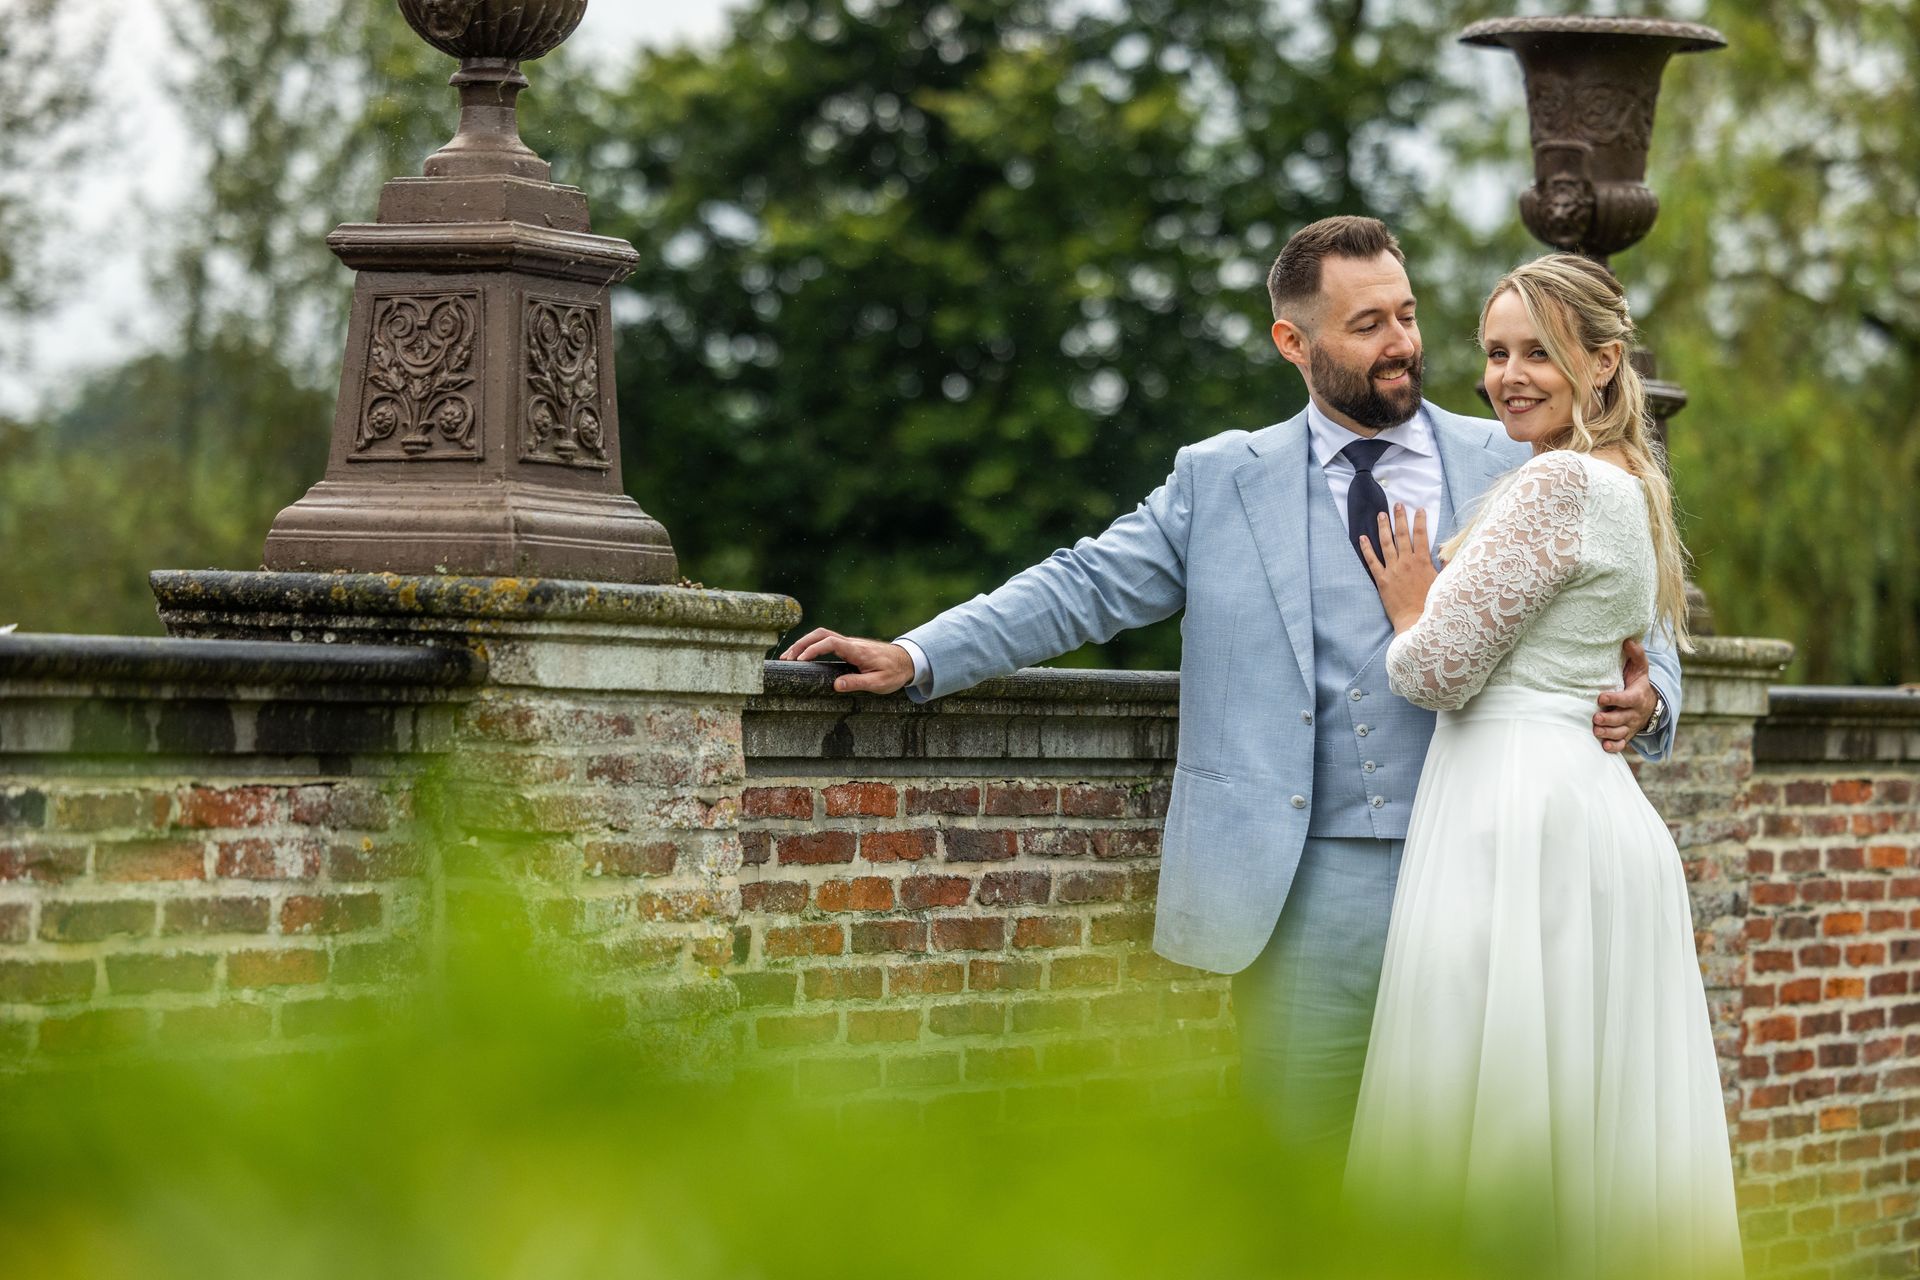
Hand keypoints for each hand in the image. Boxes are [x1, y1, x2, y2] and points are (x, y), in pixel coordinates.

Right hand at [779, 628, 915, 694]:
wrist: (907, 660)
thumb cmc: (894, 673)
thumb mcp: (879, 683)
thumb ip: (857, 682)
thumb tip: (835, 685)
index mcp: (857, 650)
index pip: (830, 643)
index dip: (813, 650)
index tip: (800, 662)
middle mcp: (851, 643)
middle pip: (820, 634)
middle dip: (801, 644)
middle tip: (785, 658)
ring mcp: (849, 643)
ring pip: (822, 635)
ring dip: (804, 644)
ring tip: (789, 658)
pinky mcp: (848, 646)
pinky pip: (826, 641)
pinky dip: (811, 646)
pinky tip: (804, 656)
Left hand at [1359, 503, 1436, 632]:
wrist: (1417, 621)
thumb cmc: (1432, 604)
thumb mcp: (1444, 583)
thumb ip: (1447, 567)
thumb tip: (1449, 554)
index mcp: (1423, 561)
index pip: (1421, 535)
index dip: (1419, 521)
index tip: (1419, 509)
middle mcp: (1407, 562)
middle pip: (1402, 535)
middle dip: (1400, 518)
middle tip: (1397, 505)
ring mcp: (1393, 570)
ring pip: (1386, 544)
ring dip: (1383, 528)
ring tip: (1381, 515)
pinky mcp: (1382, 580)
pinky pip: (1372, 561)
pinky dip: (1366, 549)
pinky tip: (1362, 538)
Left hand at [1594, 638, 1656, 753]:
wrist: (1649, 704)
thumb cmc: (1638, 683)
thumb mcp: (1640, 669)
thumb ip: (1636, 655)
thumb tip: (1629, 640)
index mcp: (1636, 696)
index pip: (1627, 699)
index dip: (1615, 699)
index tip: (1600, 697)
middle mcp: (1634, 713)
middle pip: (1622, 719)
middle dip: (1609, 719)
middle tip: (1596, 718)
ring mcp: (1631, 725)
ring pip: (1621, 732)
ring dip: (1608, 733)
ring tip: (1596, 730)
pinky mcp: (1627, 735)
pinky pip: (1623, 744)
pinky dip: (1614, 747)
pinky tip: (1604, 746)